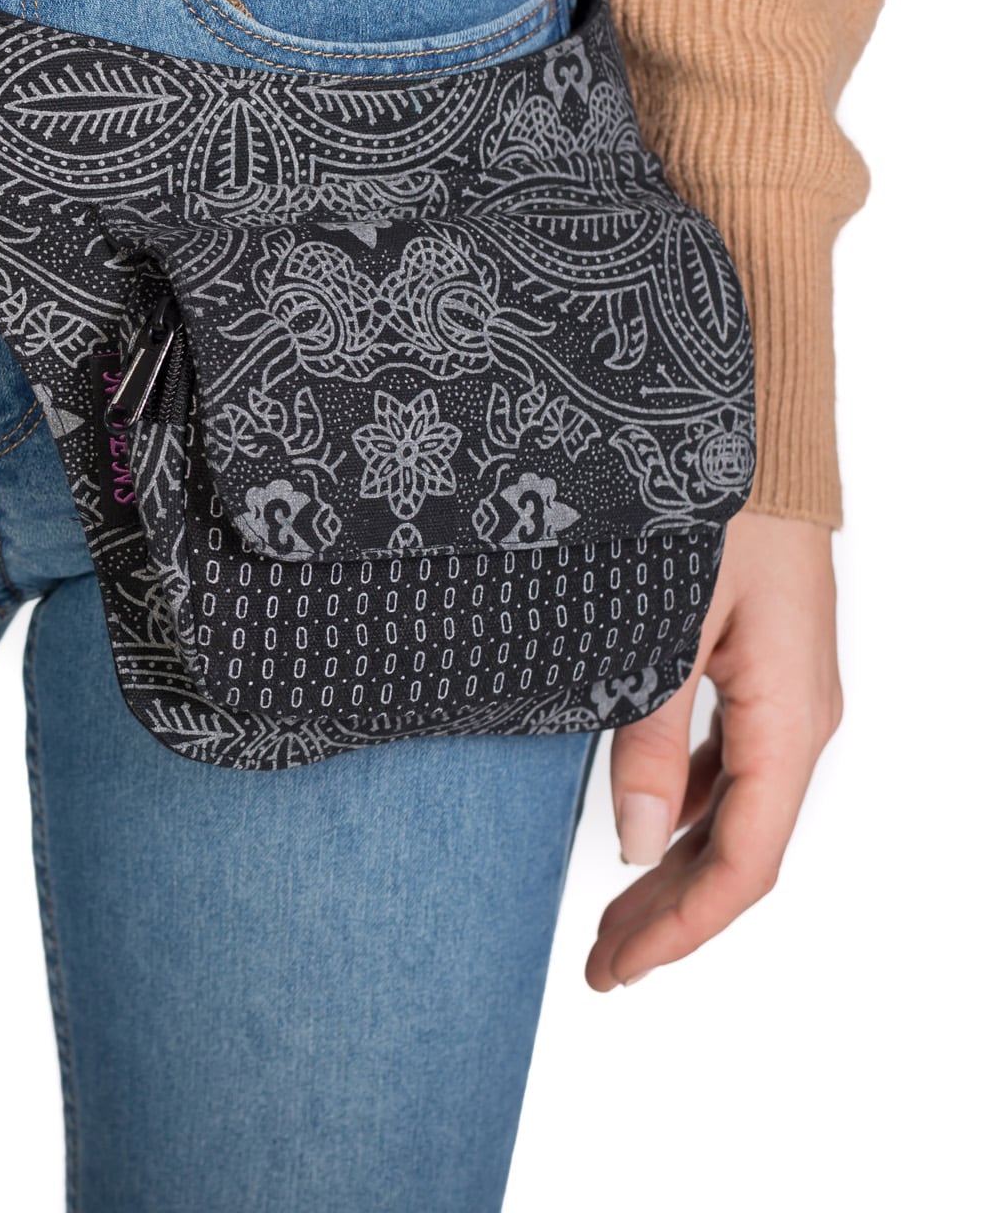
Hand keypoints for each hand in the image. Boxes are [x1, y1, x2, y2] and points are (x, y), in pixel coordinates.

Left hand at [586, 509, 840, 989]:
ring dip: (673, 863)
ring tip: (611, 910)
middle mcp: (797, 718)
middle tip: (601, 963)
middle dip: (669, 913)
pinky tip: (637, 816)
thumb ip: (647, 735)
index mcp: (788, 718)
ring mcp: (782, 693)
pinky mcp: (759, 666)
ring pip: (732, 809)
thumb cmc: (714, 509)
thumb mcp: (665, 623)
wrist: (756, 431)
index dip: (681, 926)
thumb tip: (629, 843)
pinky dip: (682, 804)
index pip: (742, 862)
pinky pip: (728, 761)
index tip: (618, 967)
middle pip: (737, 848)